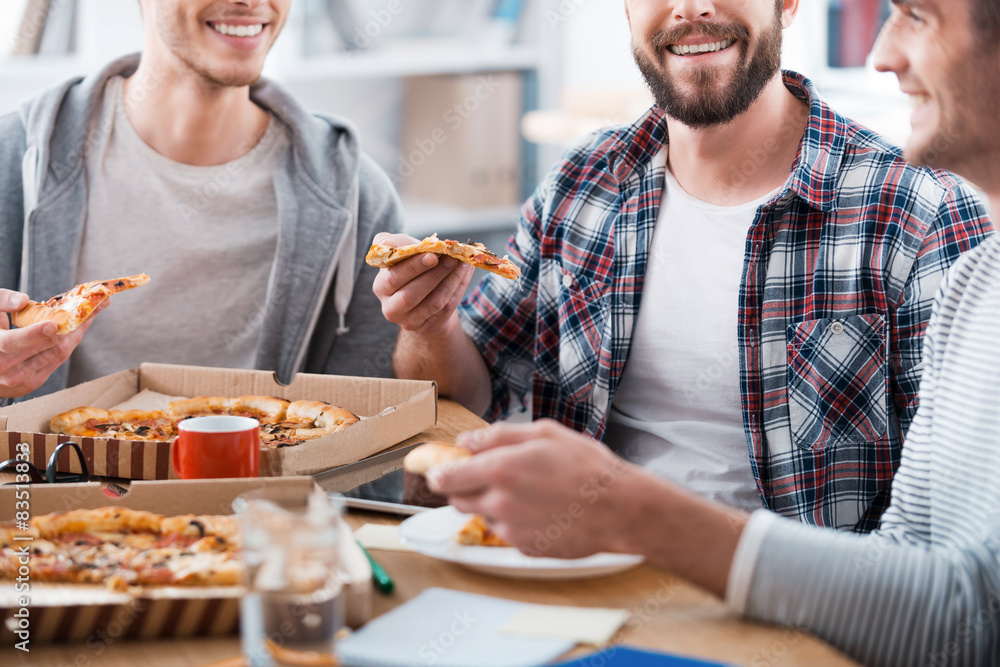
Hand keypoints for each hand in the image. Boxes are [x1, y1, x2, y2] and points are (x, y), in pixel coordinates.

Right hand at [0, 290, 104, 397]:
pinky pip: (55, 362)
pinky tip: (76, 331)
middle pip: (45, 347)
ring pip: (56, 355)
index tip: (53, 324)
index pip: (13, 342)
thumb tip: (23, 300)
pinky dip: (68, 345)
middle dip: (70, 326)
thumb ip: (1, 301)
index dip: (34, 333)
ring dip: (75, 335)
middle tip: (88, 308)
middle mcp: (5, 368)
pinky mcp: (30, 384)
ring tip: (88, 316)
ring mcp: (19, 379)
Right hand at [370, 232, 474, 334]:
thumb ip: (394, 245)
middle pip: (410, 295)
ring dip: (451, 281)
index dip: (413, 267)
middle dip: (434, 275)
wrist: (425, 296)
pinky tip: (466, 273)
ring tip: (463, 263)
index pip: (393, 278)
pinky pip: (446, 308)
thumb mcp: (401, 254)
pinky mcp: (428, 326)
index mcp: (381, 287)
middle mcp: (390, 308)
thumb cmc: (412, 270)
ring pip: (433, 303)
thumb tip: (384, 242)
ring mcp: (409, 321)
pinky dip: (459, 288)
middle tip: (451, 258)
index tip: (432, 255)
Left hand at [428, 419, 641, 558]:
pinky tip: (542, 510)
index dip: (439, 473)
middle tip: (492, 476)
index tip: (440, 471)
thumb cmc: (587, 466)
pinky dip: (515, 522)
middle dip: (466, 487)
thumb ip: (498, 436)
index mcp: (501, 469)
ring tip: (528, 492)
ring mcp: (511, 530)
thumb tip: (464, 442)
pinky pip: (506, 533)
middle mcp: (500, 503)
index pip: (446, 477)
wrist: (620, 509)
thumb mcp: (545, 433)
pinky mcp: (525, 549)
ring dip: (492, 504)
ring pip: (482, 516)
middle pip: (456, 500)